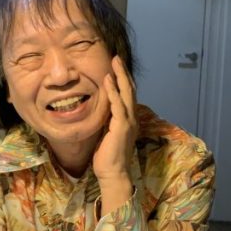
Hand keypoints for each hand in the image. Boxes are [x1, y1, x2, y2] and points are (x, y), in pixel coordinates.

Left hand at [92, 56, 137, 213]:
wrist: (112, 173)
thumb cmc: (106, 157)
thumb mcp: (105, 133)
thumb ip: (105, 120)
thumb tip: (98, 110)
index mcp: (128, 119)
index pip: (127, 95)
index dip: (122, 80)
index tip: (115, 67)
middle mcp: (131, 118)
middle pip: (130, 90)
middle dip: (123, 72)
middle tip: (116, 57)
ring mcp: (128, 122)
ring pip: (126, 94)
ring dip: (120, 77)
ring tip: (114, 63)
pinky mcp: (122, 127)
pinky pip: (118, 105)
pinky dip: (113, 91)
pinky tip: (108, 81)